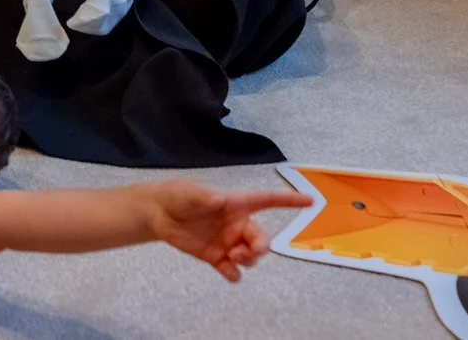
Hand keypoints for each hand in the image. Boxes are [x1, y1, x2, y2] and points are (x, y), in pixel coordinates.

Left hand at [147, 181, 311, 281]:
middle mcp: (237, 224)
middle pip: (262, 239)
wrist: (157, 214)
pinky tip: (226, 270)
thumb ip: (204, 197)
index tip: (311, 201)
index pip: (266, 201)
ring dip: (248, 260)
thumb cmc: (177, 196)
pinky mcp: (215, 257)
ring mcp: (228, 242)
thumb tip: (219, 200)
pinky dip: (233, 274)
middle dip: (260, 248)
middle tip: (244, 252)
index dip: (288, 200)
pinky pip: (233, 271)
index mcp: (236, 204)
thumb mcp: (188, 192)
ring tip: (232, 257)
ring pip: (251, 257)